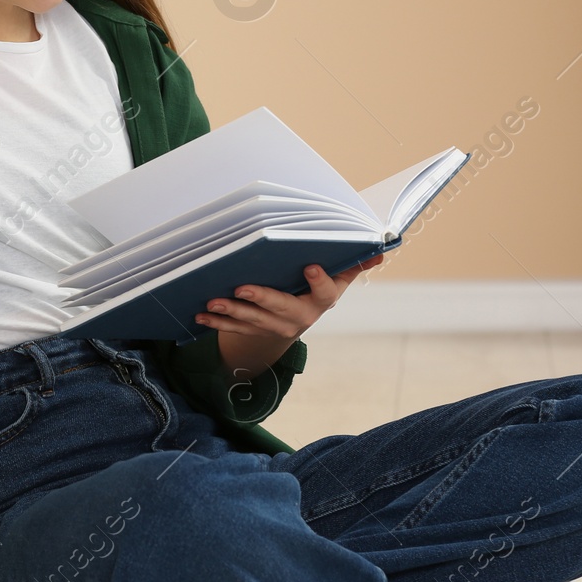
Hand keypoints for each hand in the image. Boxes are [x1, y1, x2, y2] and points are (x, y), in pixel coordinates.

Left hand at [194, 253, 385, 337]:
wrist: (293, 319)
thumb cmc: (315, 288)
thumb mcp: (336, 277)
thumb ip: (353, 263)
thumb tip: (380, 248)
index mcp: (321, 301)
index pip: (326, 293)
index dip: (320, 281)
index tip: (311, 266)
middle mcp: (300, 317)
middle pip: (282, 309)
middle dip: (262, 300)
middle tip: (243, 288)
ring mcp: (275, 327)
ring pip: (253, 321)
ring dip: (232, 313)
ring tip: (213, 301)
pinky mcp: (254, 332)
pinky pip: (234, 329)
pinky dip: (216, 323)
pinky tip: (200, 315)